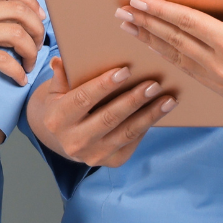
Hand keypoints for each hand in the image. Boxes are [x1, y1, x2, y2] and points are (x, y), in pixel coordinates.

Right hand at [0, 0, 46, 86]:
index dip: (29, 1)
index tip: (37, 16)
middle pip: (20, 10)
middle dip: (37, 28)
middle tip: (38, 44)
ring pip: (17, 33)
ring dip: (31, 51)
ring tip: (28, 65)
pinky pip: (3, 60)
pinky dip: (16, 71)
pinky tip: (17, 80)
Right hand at [26, 57, 175, 166]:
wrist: (64, 140)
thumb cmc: (63, 106)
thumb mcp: (55, 91)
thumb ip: (61, 76)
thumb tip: (60, 60)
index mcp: (58, 120)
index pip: (82, 99)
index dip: (104, 85)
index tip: (125, 70)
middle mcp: (74, 141)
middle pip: (109, 118)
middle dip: (133, 100)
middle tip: (153, 85)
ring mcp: (94, 155)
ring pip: (126, 133)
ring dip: (149, 115)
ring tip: (168, 99)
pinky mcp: (112, 162)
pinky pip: (133, 142)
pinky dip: (148, 125)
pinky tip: (161, 111)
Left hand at [117, 0, 222, 116]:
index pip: (189, 24)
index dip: (161, 11)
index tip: (139, 1)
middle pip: (174, 41)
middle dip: (145, 25)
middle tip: (121, 12)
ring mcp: (221, 82)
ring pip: (176, 59)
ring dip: (150, 41)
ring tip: (129, 28)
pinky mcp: (222, 91)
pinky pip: (187, 71)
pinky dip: (167, 57)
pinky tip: (155, 48)